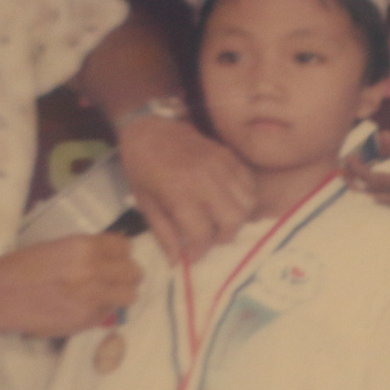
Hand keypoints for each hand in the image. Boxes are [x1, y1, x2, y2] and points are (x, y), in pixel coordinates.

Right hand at [0, 234, 140, 337]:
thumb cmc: (22, 267)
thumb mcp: (58, 247)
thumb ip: (87, 251)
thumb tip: (112, 254)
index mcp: (84, 246)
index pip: (124, 246)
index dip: (121, 252)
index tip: (115, 257)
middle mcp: (93, 270)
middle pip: (134, 271)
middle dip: (127, 273)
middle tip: (115, 277)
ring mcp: (92, 297)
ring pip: (130, 295)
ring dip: (121, 293)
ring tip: (106, 293)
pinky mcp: (86, 320)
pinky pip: (109, 313)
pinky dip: (103, 309)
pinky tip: (85, 306)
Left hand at [116, 115, 254, 263]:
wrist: (148, 127)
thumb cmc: (141, 166)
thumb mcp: (145, 203)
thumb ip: (164, 233)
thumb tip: (176, 262)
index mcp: (180, 195)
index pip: (203, 234)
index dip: (199, 251)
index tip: (193, 255)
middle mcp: (205, 181)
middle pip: (233, 221)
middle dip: (223, 237)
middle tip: (210, 238)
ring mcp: (221, 166)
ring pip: (247, 203)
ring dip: (237, 218)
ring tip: (221, 220)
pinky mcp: (228, 156)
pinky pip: (249, 183)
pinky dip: (243, 197)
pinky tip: (228, 201)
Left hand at [345, 130, 389, 211]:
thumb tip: (381, 136)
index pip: (374, 179)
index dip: (359, 169)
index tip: (350, 157)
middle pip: (368, 194)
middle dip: (353, 181)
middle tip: (347, 167)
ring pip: (370, 200)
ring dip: (359, 187)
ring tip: (353, 172)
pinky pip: (377, 202)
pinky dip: (367, 192)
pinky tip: (363, 182)